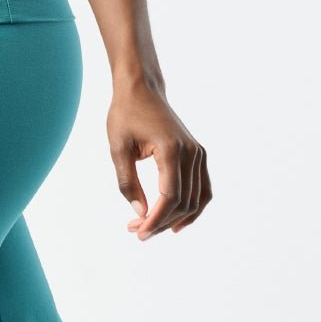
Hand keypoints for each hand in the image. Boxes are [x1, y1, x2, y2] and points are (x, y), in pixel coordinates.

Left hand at [106, 81, 211, 239]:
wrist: (141, 89)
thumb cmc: (126, 115)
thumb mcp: (118, 149)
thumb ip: (128, 183)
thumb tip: (141, 214)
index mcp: (171, 149)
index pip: (169, 196)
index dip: (155, 219)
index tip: (138, 231)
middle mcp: (191, 152)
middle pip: (184, 202)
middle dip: (161, 222)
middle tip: (136, 231)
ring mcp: (198, 153)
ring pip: (196, 199)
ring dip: (174, 219)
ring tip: (150, 229)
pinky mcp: (198, 155)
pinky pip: (202, 189)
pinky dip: (192, 207)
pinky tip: (175, 222)